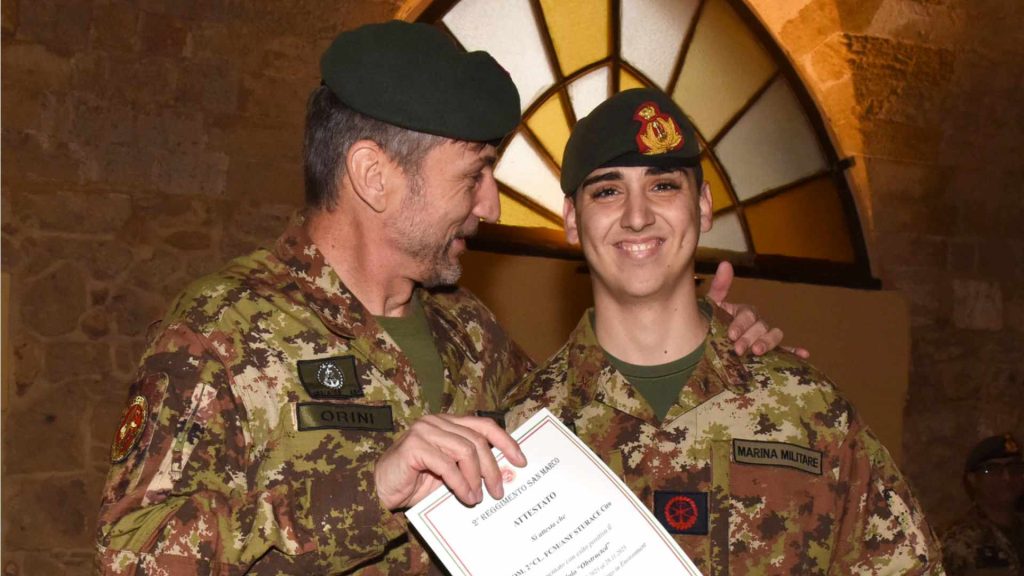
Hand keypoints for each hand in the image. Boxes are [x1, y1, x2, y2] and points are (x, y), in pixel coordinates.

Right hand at [374, 414, 526, 509]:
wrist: (381, 490)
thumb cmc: (415, 482)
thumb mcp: (449, 472)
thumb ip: (470, 466)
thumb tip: (503, 475)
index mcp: (448, 423)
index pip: (484, 426)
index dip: (506, 442)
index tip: (520, 461)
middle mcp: (437, 422)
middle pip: (478, 440)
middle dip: (492, 468)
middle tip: (498, 491)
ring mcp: (424, 431)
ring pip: (465, 450)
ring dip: (476, 477)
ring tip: (479, 498)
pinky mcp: (413, 446)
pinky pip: (446, 465)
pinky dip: (460, 483)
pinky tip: (465, 497)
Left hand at [706, 261, 809, 357]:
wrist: (705, 346)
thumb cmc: (709, 324)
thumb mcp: (712, 306)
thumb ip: (720, 287)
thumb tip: (726, 263)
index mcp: (745, 312)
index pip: (748, 315)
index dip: (741, 324)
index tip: (731, 334)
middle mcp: (757, 323)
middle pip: (761, 327)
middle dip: (750, 338)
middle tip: (738, 349)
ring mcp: (763, 337)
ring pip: (773, 336)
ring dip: (768, 343)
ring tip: (758, 352)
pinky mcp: (769, 351)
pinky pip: (785, 350)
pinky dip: (795, 351)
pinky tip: (804, 354)